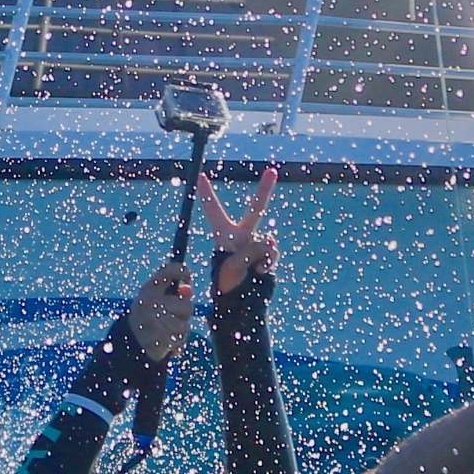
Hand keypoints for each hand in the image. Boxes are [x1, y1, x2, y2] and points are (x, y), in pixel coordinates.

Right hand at [117, 260, 195, 364]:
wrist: (130, 345)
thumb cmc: (149, 319)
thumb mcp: (156, 302)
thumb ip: (174, 294)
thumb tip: (188, 290)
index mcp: (147, 291)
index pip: (167, 272)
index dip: (181, 271)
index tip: (187, 274)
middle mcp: (148, 303)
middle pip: (186, 305)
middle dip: (184, 314)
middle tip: (171, 318)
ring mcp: (152, 321)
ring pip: (185, 326)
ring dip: (180, 331)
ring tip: (167, 332)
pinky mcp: (158, 338)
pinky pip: (180, 340)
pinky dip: (177, 344)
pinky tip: (166, 343)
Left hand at [195, 166, 278, 296]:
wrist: (241, 302)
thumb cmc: (227, 283)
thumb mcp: (232, 265)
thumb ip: (251, 251)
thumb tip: (270, 242)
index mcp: (224, 234)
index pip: (212, 210)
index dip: (206, 193)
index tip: (200, 176)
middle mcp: (242, 235)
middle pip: (255, 209)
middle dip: (265, 190)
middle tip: (272, 171)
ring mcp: (257, 244)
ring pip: (267, 242)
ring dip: (260, 256)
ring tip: (250, 269)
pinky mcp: (268, 255)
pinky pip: (273, 254)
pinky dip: (268, 264)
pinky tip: (260, 272)